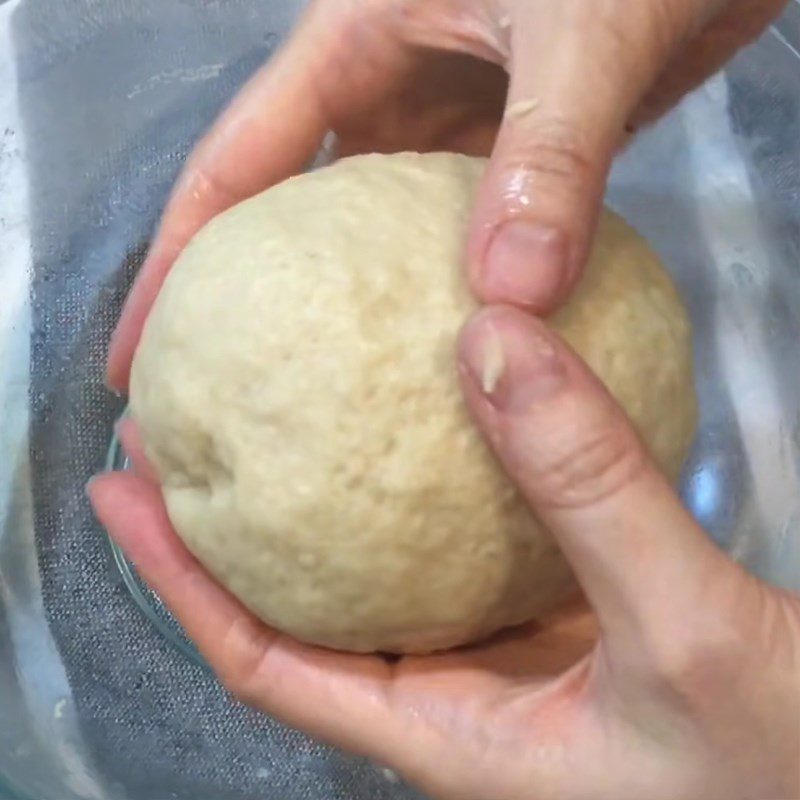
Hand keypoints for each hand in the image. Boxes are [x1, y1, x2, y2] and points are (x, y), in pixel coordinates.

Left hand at [91, 306, 799, 799]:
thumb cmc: (781, 769)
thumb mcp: (686, 631)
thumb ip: (591, 490)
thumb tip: (490, 341)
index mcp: (451, 738)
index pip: (268, 661)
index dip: (181, 580)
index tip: (124, 488)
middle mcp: (468, 698)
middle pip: (312, 613)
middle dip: (238, 530)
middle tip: (193, 429)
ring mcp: (521, 655)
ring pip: (397, 570)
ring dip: (340, 495)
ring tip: (300, 407)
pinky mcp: (575, 615)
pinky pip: (483, 538)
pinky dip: (456, 477)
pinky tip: (454, 415)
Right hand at [106, 0, 786, 391]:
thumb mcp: (575, 31)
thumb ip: (546, 156)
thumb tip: (509, 297)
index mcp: (357, 45)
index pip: (233, 168)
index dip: (173, 264)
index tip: (140, 355)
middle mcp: (391, 95)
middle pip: (291, 218)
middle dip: (252, 306)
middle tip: (222, 399)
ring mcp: (452, 130)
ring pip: (382, 241)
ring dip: (360, 315)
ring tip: (324, 403)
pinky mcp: (516, 159)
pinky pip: (470, 239)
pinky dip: (459, 296)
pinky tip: (453, 356)